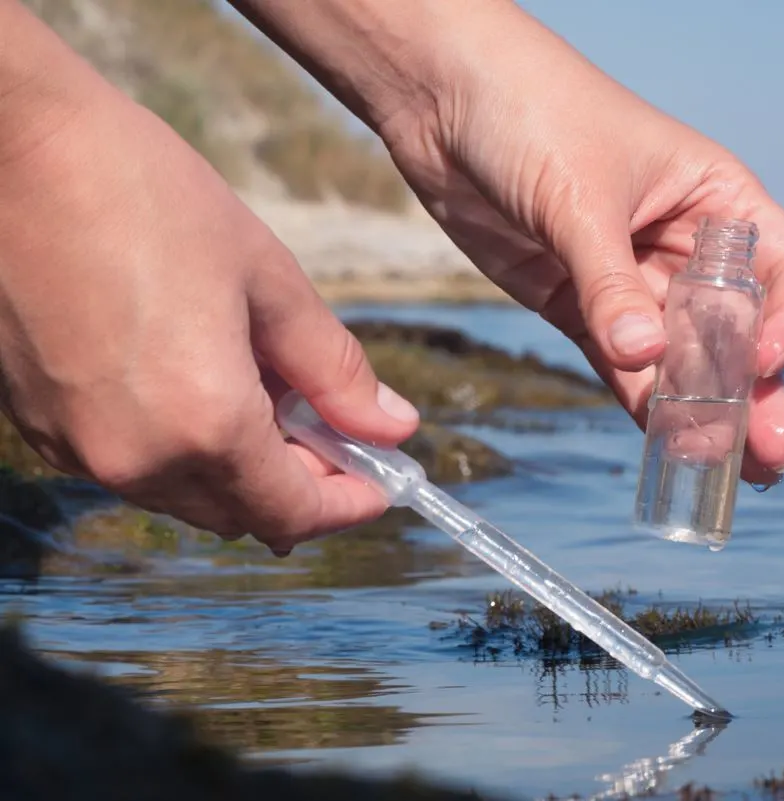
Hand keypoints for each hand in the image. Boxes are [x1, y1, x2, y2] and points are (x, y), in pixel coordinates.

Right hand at [0, 5, 418, 552]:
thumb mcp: (270, 283)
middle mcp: (137, 459)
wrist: (14, 148)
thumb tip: (394, 427)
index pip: (292, 512)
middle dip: (301, 485)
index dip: (347, 505)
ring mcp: (80, 450)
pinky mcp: (43, 428)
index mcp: (203, 425)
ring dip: (244, 470)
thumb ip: (337, 372)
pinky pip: (139, 468)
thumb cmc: (151, 199)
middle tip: (336, 432)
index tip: (381, 484)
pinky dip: (188, 453)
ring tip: (274, 402)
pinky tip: (204, 393)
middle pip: (242, 514)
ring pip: (190, 496)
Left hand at [374, 2, 783, 484]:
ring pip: (668, 354)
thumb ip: (610, 282)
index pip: (773, 270)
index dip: (780, 323)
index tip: (763, 364)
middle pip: (725, 326)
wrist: (447, 104)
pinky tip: (659, 435)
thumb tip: (643, 356)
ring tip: (715, 463)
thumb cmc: (531, 113)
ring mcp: (622, 277)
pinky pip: (612, 359)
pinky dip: (633, 395)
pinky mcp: (572, 300)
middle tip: (766, 454)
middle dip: (744, 388)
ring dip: (691, 407)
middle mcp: (675, 242)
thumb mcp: (579, 197)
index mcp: (710, 197)